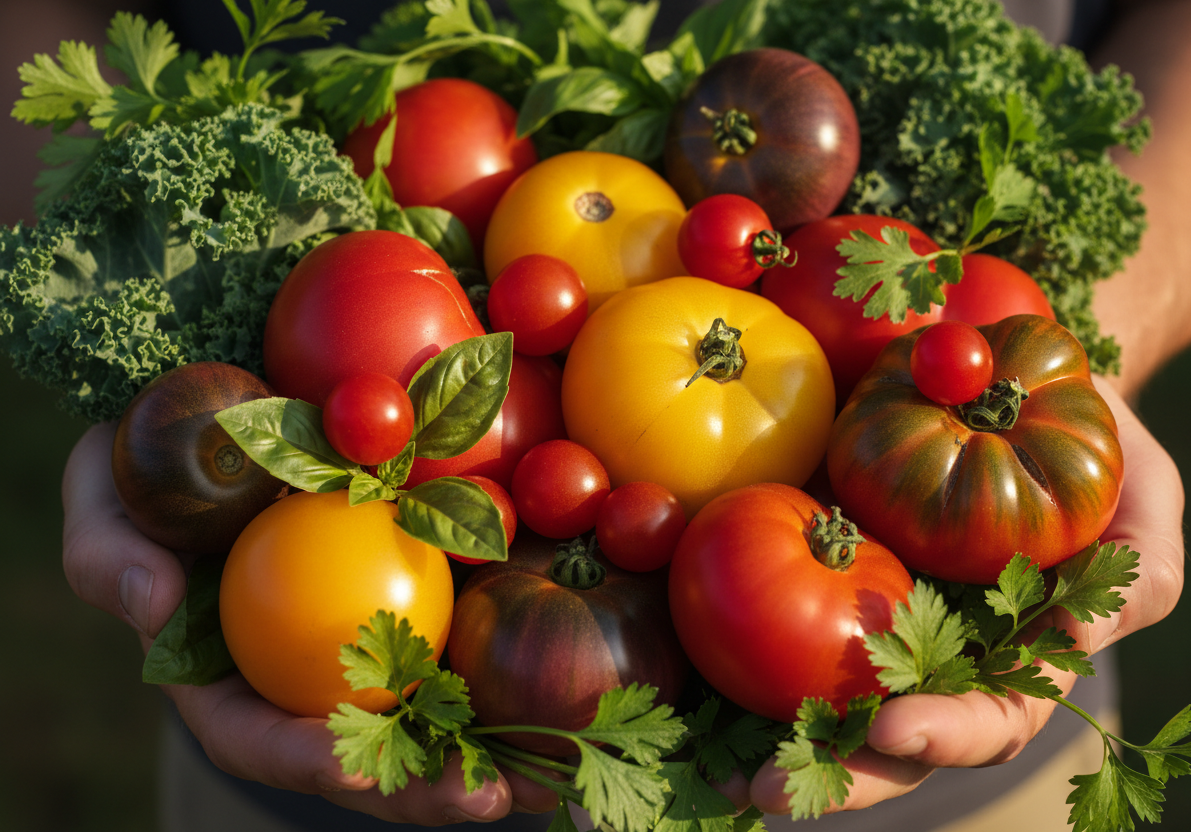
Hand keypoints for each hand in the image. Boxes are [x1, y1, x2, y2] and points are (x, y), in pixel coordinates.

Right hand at [61, 422, 559, 822]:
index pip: (260, 740)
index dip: (305, 762)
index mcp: (232, 679)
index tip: (356, 770)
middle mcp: (310, 677)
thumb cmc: (154, 471)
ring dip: (496, 753)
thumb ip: (112, 558)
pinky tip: (583, 685)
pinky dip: (524, 669)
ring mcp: (375, 643)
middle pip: (366, 752)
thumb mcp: (105, 502)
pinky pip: (477, 641)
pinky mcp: (431, 599)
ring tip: (558, 775)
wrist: (237, 421)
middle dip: (424, 789)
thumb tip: (156, 606)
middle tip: (487, 800)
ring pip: (436, 715)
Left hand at [745, 376, 1185, 814]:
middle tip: (770, 789)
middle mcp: (931, 648)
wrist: (1010, 378)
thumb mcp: (1145, 498)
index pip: (984, 720)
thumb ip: (1138, 573)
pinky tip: (676, 665)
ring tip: (708, 766)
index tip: (897, 727)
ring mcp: (864, 610)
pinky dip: (721, 646)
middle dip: (832, 774)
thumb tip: (1089, 636)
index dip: (945, 734)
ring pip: (813, 694)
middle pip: (882, 734)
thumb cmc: (1096, 447)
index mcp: (1010, 654)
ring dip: (759, 734)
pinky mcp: (809, 561)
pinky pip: (761, 612)